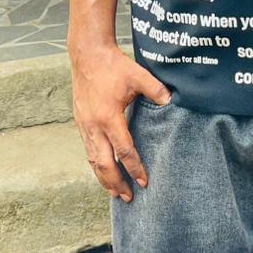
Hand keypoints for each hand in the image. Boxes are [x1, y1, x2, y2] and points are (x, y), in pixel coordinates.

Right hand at [69, 43, 171, 201]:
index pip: (124, 150)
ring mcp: (85, 126)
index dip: (134, 167)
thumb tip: (171, 102)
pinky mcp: (81, 123)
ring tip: (114, 192)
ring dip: (103, 178)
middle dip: (116, 183)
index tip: (144, 181)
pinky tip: (102, 171)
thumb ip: (155, 90)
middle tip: (128, 197)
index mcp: (109, 117)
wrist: (87, 55)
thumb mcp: (138, 75)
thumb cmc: (114, 65)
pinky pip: (88, 150)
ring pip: (93, 160)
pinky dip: (95, 165)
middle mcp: (94, 126)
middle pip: (104, 164)